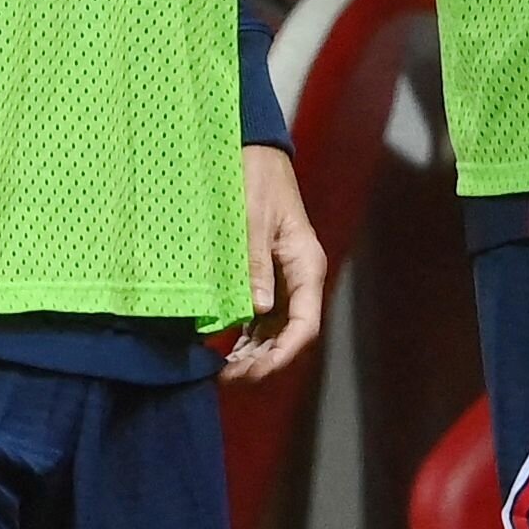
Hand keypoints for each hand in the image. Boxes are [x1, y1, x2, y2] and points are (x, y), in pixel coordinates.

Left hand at [222, 145, 330, 386]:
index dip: (283, 354)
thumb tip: (255, 310)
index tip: (256, 372)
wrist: (252, 149)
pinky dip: (245, 338)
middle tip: (229, 379)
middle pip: (289, 334)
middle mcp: (299, 277)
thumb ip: (254, 264)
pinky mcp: (265, 275)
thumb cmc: (255, 177)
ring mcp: (283, 278)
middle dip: (264, 361)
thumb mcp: (252, 219)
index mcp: (305, 264)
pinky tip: (223, 351)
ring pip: (274, 330)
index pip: (305, 324)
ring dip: (253, 354)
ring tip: (222, 373)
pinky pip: (260, 317)